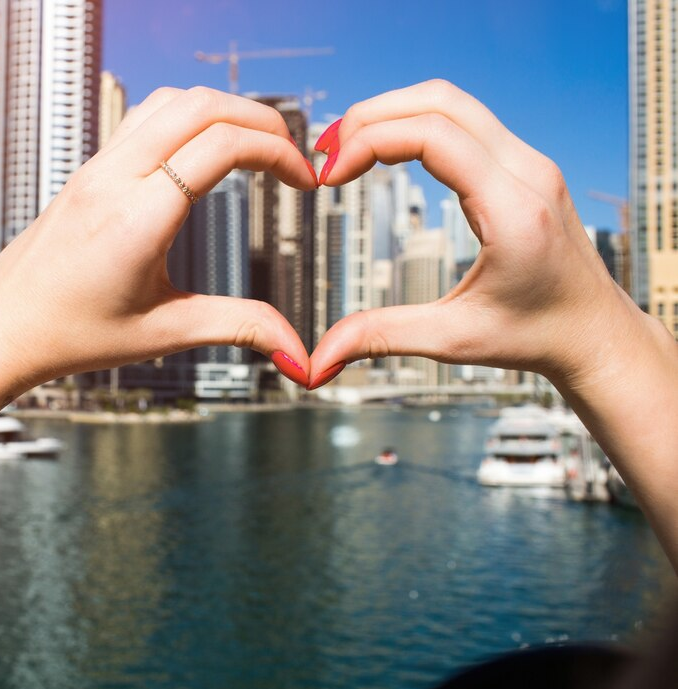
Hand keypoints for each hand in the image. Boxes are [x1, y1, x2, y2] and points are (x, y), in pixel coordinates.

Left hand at [0, 86, 318, 392]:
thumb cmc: (73, 336)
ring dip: (223, 110)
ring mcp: (96, 168)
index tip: (305, 183)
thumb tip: (299, 354)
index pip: (221, 145)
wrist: (3, 328)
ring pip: (170, 100)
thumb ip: (238, 328)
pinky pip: (145, 117)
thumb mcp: (164, 334)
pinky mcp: (88, 170)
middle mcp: (114, 179)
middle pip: (201, 105)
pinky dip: (189, 117)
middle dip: (260, 120)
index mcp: (138, 218)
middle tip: (293, 156)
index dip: (278, 152)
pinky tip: (206, 150)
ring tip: (257, 147)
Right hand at [307, 79, 646, 390]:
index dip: (368, 143)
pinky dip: (416, 123)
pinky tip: (385, 151)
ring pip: (452, 102)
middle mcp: (528, 173)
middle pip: (439, 102)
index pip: (433, 136)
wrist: (595, 334)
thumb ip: (381, 338)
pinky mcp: (524, 166)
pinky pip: (465, 120)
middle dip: (371, 116)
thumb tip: (319, 360)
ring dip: (393, 113)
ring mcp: (530, 163)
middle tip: (326, 152)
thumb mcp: (453, 341)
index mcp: (514, 210)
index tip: (329, 178)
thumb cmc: (535, 338)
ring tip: (347, 147)